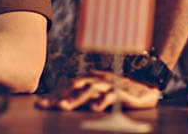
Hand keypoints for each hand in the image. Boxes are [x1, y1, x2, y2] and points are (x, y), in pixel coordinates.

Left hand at [35, 70, 159, 111]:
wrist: (148, 86)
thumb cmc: (121, 91)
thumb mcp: (100, 91)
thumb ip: (84, 94)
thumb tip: (63, 101)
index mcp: (91, 78)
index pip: (69, 85)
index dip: (54, 93)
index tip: (40, 104)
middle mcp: (98, 79)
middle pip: (76, 85)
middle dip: (60, 95)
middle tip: (46, 106)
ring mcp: (111, 84)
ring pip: (91, 89)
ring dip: (76, 98)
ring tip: (64, 107)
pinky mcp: (124, 93)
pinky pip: (112, 96)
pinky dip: (103, 101)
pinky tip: (95, 109)